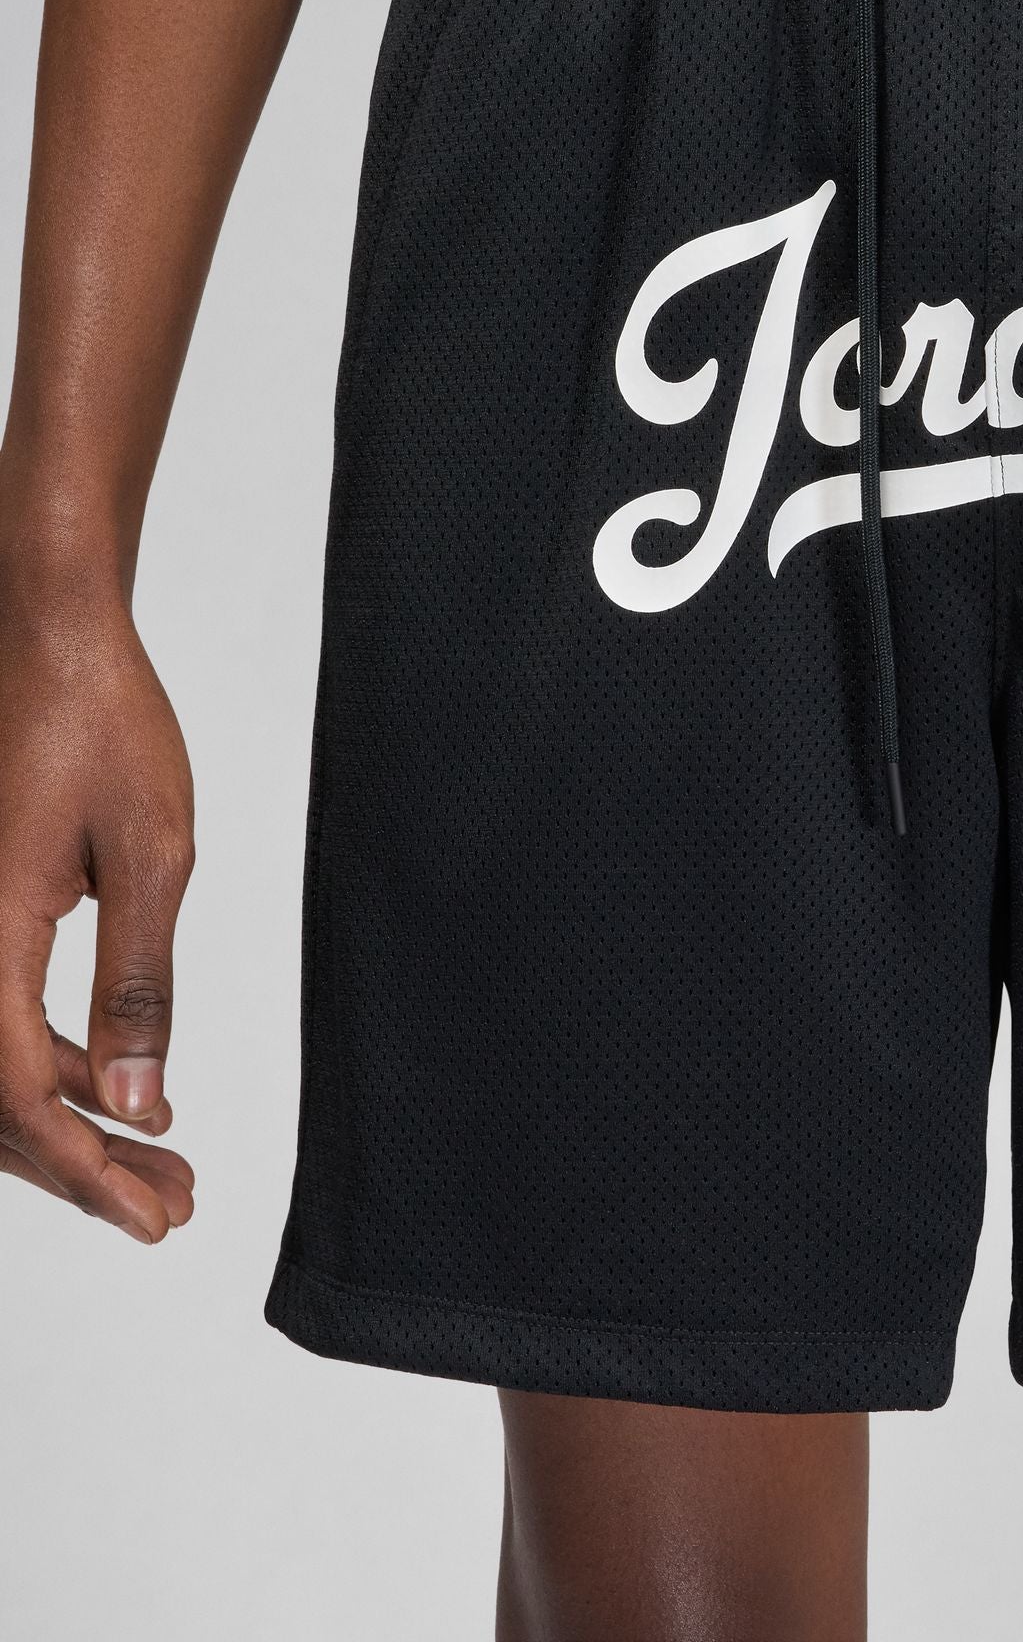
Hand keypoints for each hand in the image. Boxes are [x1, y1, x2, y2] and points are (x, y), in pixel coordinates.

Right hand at [0, 590, 195, 1238]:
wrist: (47, 638)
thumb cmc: (102, 726)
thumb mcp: (152, 853)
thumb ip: (139, 983)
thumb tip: (137, 1103)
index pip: (14, 1092)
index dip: (82, 1170)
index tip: (153, 1218)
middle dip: (82, 1167)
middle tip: (174, 1205)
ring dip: (69, 1123)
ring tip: (166, 1165)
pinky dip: (52, 1064)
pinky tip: (120, 1090)